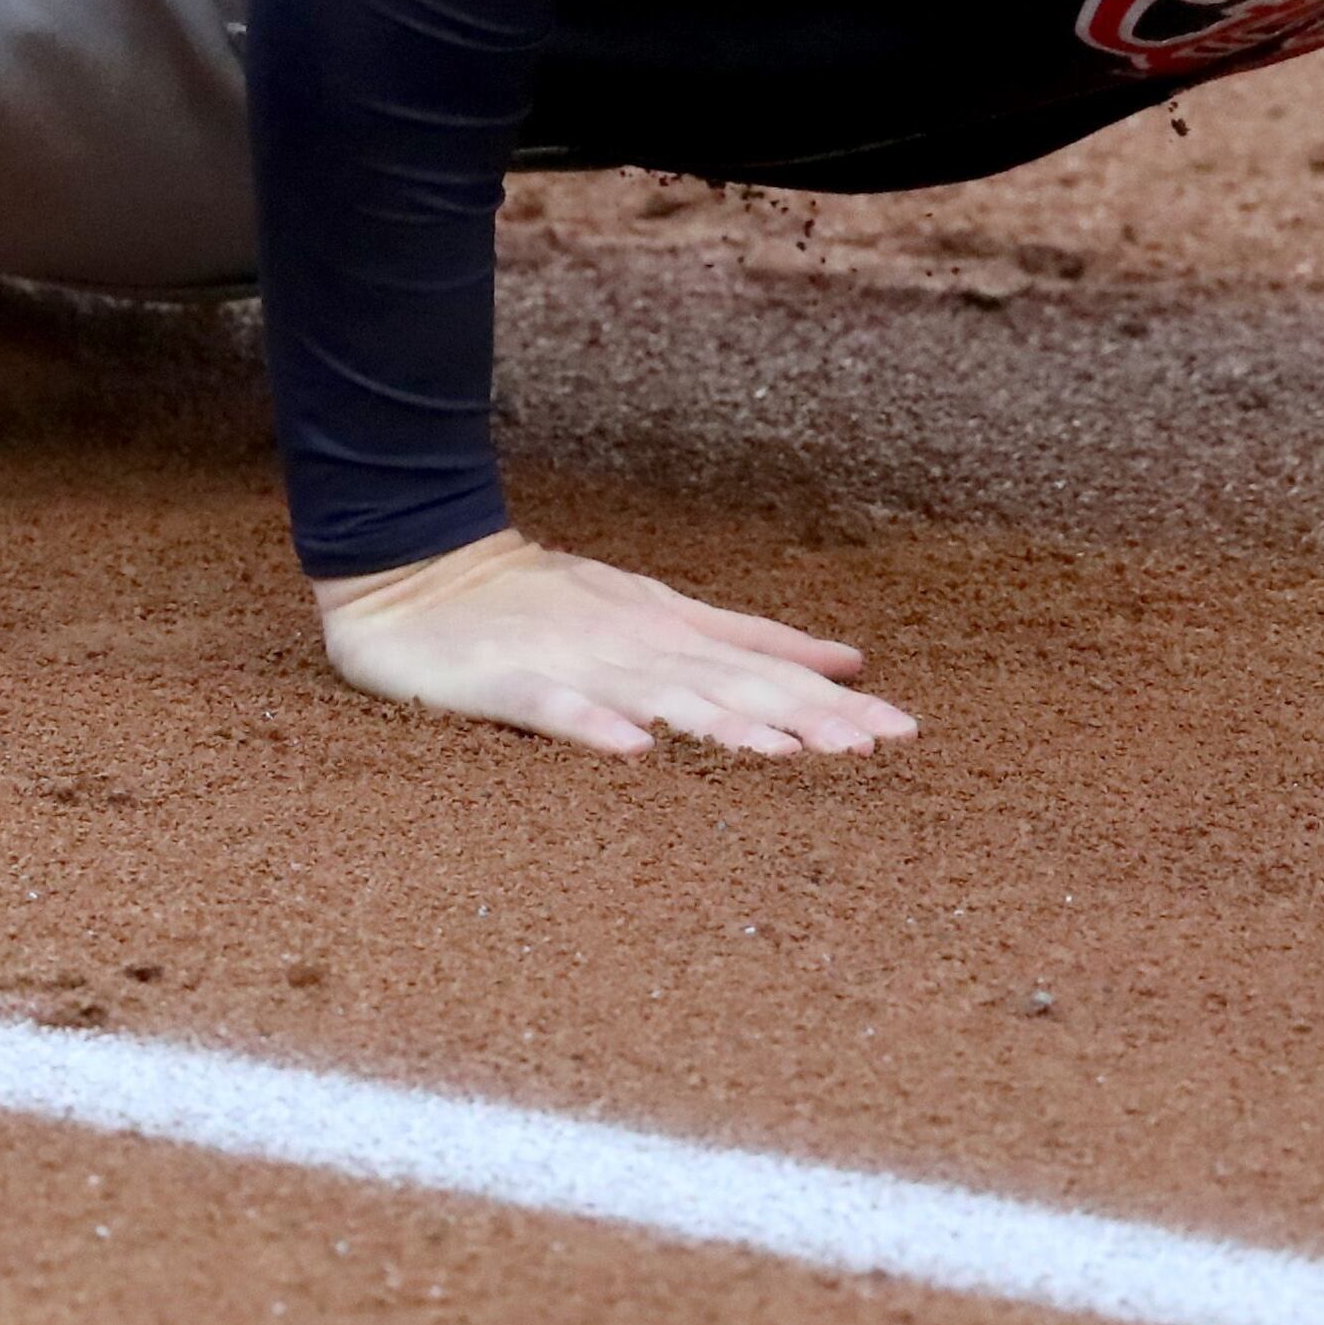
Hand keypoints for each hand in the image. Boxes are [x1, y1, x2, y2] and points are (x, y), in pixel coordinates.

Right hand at [310, 527, 907, 758]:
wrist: (420, 568)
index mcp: (673, 635)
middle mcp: (636, 648)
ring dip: (720, 726)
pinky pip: (555, 710)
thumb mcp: (660, 610)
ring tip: (779, 756)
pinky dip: (594, 728)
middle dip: (801, 718)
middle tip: (870, 751)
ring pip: (658, 698)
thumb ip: (752, 640)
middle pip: (730, 688)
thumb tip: (850, 660)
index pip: (768, 674)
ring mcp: (573, 665)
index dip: (833, 704)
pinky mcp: (506, 684)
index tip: (904, 735)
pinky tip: (633, 753)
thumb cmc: (545, 600)